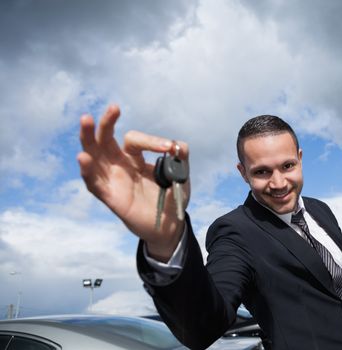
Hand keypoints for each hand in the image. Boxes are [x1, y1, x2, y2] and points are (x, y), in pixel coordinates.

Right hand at [77, 105, 190, 261]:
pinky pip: (94, 184)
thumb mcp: (180, 175)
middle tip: (113, 108)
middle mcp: (119, 165)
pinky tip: (84, 158)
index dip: (151, 141)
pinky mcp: (111, 197)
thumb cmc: (171, 196)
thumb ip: (181, 159)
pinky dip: (88, 171)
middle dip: (106, 122)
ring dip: (88, 138)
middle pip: (105, 140)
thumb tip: (178, 145)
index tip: (169, 148)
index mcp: (135, 158)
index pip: (135, 140)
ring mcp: (113, 180)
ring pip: (94, 156)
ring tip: (86, 120)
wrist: (170, 225)